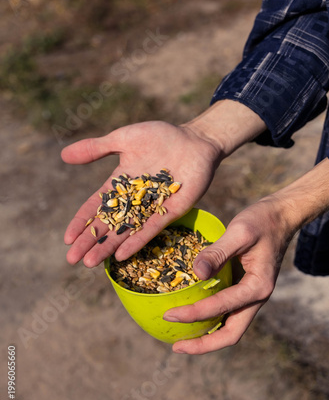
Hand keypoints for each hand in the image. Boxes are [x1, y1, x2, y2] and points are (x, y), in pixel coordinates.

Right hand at [61, 120, 221, 266]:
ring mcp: (151, 208)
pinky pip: (151, 229)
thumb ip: (96, 149)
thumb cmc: (160, 136)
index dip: (81, 222)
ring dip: (108, 247)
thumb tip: (63, 156)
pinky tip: (122, 256)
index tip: (68, 239)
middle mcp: (133, 200)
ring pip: (126, 231)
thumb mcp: (123, 139)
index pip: (96, 207)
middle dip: (90, 241)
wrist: (195, 139)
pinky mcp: (170, 211)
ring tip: (90, 263)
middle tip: (73, 260)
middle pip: (107, 224)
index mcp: (120, 184)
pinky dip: (136, 242)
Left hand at [163, 196, 293, 353]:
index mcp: (258, 287)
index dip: (194, 315)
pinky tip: (192, 316)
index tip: (169, 314)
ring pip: (230, 327)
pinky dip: (210, 319)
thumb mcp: (239, 232)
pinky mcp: (244, 289)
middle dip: (204, 344)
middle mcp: (257, 297)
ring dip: (207, 337)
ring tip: (181, 339)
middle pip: (231, 333)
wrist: (281, 216)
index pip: (222, 308)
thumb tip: (196, 273)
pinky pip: (227, 312)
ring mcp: (251, 295)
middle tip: (176, 346)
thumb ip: (218, 252)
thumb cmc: (261, 221)